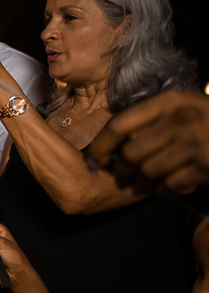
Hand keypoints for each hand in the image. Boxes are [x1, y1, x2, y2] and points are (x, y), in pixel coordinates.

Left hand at [87, 90, 208, 194]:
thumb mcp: (184, 106)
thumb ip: (152, 117)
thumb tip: (112, 137)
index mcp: (170, 102)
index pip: (121, 124)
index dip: (102, 144)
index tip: (95, 158)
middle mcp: (180, 120)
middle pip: (132, 153)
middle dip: (121, 170)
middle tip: (120, 178)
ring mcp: (194, 144)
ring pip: (149, 171)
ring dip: (142, 183)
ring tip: (141, 186)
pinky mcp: (205, 166)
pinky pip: (171, 184)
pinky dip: (164, 190)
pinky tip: (166, 188)